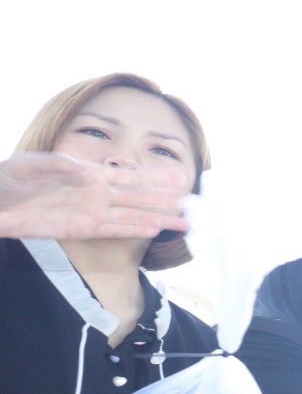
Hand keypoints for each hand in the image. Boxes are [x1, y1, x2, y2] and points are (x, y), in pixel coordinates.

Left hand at [0, 151, 192, 241]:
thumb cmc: (8, 178)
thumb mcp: (32, 163)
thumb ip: (61, 165)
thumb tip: (89, 171)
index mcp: (88, 173)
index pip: (129, 176)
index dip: (155, 178)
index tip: (180, 179)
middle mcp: (94, 194)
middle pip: (137, 198)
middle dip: (165, 201)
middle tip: (192, 205)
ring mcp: (89, 212)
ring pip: (131, 216)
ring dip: (157, 218)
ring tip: (182, 222)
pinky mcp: (78, 229)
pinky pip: (111, 230)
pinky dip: (132, 230)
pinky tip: (152, 230)